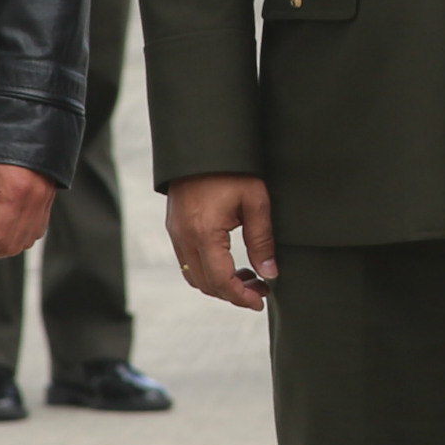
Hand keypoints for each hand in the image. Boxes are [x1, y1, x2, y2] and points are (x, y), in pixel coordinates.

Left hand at [0, 162, 58, 259]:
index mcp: (15, 194)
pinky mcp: (49, 197)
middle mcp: (34, 200)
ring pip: (28, 240)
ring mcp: (45, 200)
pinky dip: (22, 236)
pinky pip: (38, 229)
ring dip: (7, 246)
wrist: (24, 119)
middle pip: (14, 244)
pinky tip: (7, 228)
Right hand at [166, 174, 274, 307]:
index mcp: (204, 233)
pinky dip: (208, 270)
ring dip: (220, 283)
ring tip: (249, 276)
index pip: (220, 281)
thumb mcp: (256, 201)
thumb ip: (262, 240)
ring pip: (193, 276)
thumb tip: (270, 273)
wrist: (202, 142)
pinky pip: (187, 261)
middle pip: (205, 284)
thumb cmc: (233, 169)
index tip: (260, 301)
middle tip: (260, 289)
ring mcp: (175, 232)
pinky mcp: (174, 227)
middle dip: (233, 293)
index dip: (241, 297)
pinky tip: (231, 262)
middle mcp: (183, 237)